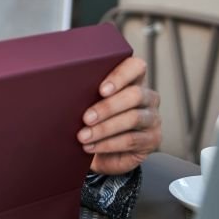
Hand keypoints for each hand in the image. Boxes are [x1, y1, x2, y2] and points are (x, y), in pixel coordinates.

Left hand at [79, 57, 161, 175]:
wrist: (103, 151)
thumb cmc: (94, 120)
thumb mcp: (90, 103)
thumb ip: (87, 92)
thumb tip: (66, 88)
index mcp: (134, 80)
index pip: (136, 67)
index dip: (120, 76)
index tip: (101, 89)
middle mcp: (148, 97)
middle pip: (134, 95)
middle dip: (107, 107)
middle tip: (86, 118)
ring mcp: (152, 118)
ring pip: (133, 118)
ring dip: (104, 128)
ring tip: (83, 136)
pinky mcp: (152, 140)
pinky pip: (131, 140)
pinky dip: (108, 144)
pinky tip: (91, 146)